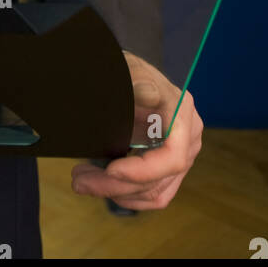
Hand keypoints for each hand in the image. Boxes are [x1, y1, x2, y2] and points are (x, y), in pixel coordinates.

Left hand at [70, 51, 202, 209]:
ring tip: (82, 180)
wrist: (130, 78)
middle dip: (116, 184)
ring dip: (115, 191)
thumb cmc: (128, 72)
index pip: (173, 156)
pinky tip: (105, 187)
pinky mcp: (172, 170)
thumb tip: (148, 94)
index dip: (142, 170)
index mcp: (182, 111)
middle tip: (79, 179)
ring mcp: (183, 156)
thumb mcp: (130, 70)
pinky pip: (155, 196)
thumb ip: (138, 81)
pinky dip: (129, 196)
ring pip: (153, 192)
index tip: (110, 170)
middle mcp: (189, 137)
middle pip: (159, 179)